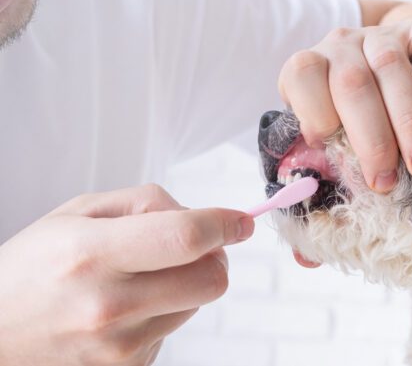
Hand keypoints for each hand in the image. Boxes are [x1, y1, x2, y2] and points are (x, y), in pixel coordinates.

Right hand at [0, 184, 253, 365]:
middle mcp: (108, 306)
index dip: (224, 225)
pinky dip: (165, 312)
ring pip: (197, 304)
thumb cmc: (32, 268)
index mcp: (92, 254)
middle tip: (196, 247)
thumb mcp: (77, 213)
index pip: (186, 238)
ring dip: (186, 284)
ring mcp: (117, 347)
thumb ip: (146, 202)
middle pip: (211, 280)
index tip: (241, 221)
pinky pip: (173, 330)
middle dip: (215, 257)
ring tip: (142, 278)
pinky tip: (127, 308)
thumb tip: (201, 214)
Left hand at [278, 13, 411, 191]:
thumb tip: (325, 183)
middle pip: (353, 84)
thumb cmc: (355, 116)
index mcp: (310, 68)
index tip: (340, 160)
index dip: (317, 116)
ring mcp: (384, 33)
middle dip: (373, 140)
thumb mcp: (330, 132)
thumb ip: (326, 152)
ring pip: (392, 66)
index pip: (302, 75)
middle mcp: (343, 44)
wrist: (397, 66)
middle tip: (389, 181)